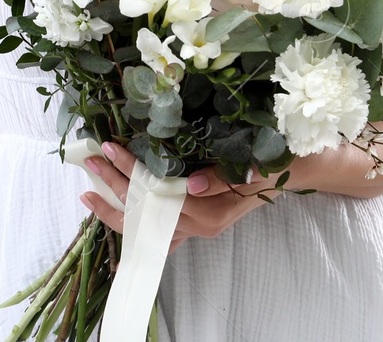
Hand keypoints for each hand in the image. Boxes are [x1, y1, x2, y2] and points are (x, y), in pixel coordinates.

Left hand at [79, 142, 285, 255]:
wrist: (292, 172)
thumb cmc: (272, 164)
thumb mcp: (253, 166)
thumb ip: (222, 178)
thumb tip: (191, 184)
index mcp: (211, 214)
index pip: (161, 193)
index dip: (134, 171)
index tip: (112, 149)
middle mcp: (200, 227)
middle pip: (147, 214)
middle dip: (115, 188)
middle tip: (92, 162)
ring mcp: (196, 230)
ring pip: (147, 230)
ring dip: (116, 211)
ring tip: (90, 193)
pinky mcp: (194, 225)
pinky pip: (158, 233)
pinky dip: (135, 226)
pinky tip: (115, 215)